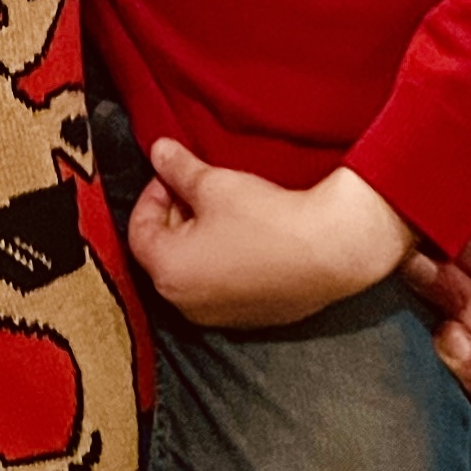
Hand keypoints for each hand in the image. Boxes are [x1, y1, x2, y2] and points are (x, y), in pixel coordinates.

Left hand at [126, 146, 412, 329]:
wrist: (331, 250)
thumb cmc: (266, 218)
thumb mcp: (214, 184)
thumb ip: (178, 169)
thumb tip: (157, 151)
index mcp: (167, 271)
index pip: (138, 230)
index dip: (151, 194)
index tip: (172, 175)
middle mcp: (185, 304)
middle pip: (163, 253)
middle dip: (174, 216)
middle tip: (197, 188)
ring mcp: (219, 317)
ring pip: (193, 272)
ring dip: (198, 240)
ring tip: (223, 210)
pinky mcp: (251, 319)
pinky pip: (222, 287)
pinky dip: (223, 262)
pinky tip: (247, 237)